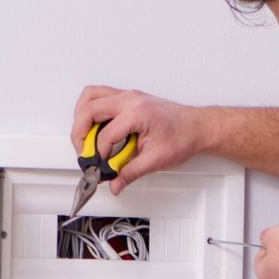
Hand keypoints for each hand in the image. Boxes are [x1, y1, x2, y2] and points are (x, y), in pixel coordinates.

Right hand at [70, 86, 212, 193]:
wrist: (198, 127)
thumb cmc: (184, 137)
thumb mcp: (157, 159)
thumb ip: (131, 172)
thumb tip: (115, 183)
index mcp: (138, 113)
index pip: (106, 134)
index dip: (99, 154)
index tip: (100, 166)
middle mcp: (130, 99)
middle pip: (89, 110)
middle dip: (80, 134)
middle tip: (84, 152)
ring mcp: (128, 95)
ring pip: (90, 96)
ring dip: (81, 117)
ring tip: (84, 138)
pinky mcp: (127, 97)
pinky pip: (99, 96)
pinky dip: (90, 110)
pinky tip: (94, 127)